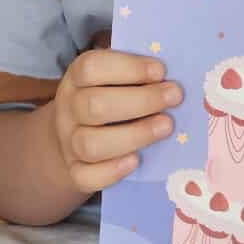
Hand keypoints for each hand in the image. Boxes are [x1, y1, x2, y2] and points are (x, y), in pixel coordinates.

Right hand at [49, 49, 181, 196]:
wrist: (74, 136)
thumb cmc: (107, 99)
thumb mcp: (112, 79)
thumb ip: (137, 72)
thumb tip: (174, 72)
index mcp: (77, 79)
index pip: (91, 67)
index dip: (128, 68)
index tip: (161, 71)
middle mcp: (69, 110)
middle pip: (93, 106)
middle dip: (140, 101)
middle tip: (174, 97)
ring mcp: (69, 143)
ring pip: (90, 144)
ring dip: (134, 135)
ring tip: (166, 126)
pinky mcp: (75, 172)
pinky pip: (87, 176)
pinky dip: (112, 171)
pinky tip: (137, 160)